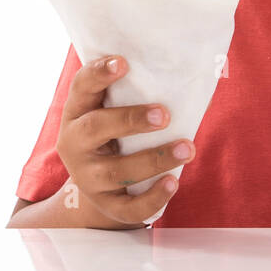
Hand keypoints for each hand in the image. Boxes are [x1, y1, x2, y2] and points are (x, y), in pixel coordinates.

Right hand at [56, 56, 194, 227]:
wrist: (102, 184)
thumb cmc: (118, 131)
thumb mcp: (118, 108)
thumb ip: (143, 91)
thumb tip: (196, 76)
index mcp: (78, 110)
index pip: (82, 86)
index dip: (99, 73)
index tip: (123, 62)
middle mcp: (75, 143)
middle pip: (95, 128)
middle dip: (130, 119)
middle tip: (164, 114)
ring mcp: (87, 177)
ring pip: (116, 171)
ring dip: (154, 158)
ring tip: (188, 148)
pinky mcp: (106, 205)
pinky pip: (127, 207)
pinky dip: (152, 197)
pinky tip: (174, 183)